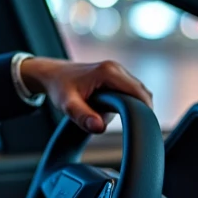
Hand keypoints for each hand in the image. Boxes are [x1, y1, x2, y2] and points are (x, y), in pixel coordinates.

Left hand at [19, 58, 152, 132]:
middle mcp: (116, 68)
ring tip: (127, 123)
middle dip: (142, 110)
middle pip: (142, 92)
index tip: (144, 127)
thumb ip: (82, 116)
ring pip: (138, 92)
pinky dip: (130, 103)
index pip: (138, 92)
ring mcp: (117, 71)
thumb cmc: (59, 87)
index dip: (145, 110)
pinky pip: (131, 91)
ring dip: (136, 106)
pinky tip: (120, 115)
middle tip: (137, 129)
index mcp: (109, 72)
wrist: (52, 75)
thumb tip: (99, 127)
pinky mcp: (116, 76)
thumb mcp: (67, 105)